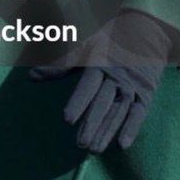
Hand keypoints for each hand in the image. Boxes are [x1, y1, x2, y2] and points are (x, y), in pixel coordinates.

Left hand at [30, 10, 179, 153]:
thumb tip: (32, 76)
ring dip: (108, 131)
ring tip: (95, 149)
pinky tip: (123, 145)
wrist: (147, 30)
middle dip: (92, 123)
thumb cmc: (110, 40)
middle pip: (103, 103)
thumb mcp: (86, 47)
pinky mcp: (145, 94)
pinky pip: (139, 113)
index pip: (87, 87)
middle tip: (80, 144)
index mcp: (100, 63)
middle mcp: (117, 76)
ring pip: (119, 111)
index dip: (78, 103)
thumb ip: (62, 65)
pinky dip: (132, 129)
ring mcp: (132, 86)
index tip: (68, 119)